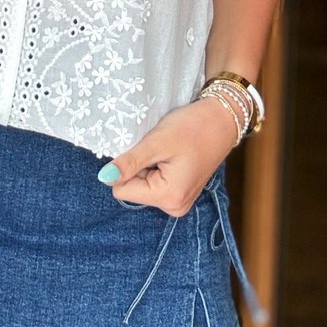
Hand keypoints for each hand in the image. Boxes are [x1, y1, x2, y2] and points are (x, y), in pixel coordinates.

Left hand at [102, 97, 237, 216]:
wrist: (223, 119)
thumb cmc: (193, 127)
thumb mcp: (157, 142)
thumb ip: (129, 163)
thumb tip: (104, 178)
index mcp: (168, 197)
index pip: (122, 190)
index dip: (128, 166)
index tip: (147, 150)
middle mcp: (174, 207)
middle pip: (133, 189)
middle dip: (139, 167)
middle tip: (159, 149)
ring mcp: (179, 201)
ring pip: (143, 186)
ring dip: (148, 166)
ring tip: (168, 150)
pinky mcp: (180, 193)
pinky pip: (155, 183)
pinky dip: (157, 167)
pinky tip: (172, 155)